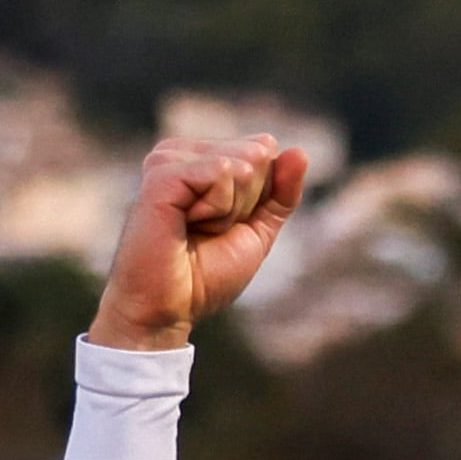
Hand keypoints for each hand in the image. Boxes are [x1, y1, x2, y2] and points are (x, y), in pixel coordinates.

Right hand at [87, 135, 308, 351]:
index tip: (223, 225)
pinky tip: (185, 224)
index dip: (259, 198)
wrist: (168, 309)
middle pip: (256, 154)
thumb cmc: (204, 275)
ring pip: (241, 163)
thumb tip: (299, 151)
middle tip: (207, 231)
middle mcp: (183, 151)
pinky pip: (220, 172)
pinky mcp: (162, 172)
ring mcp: (169, 159)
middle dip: (245, 203)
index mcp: (201, 157)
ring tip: (194, 229)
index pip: (265, 150)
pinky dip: (216, 209)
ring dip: (229, 210)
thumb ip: (281, 193)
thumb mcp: (257, 231)